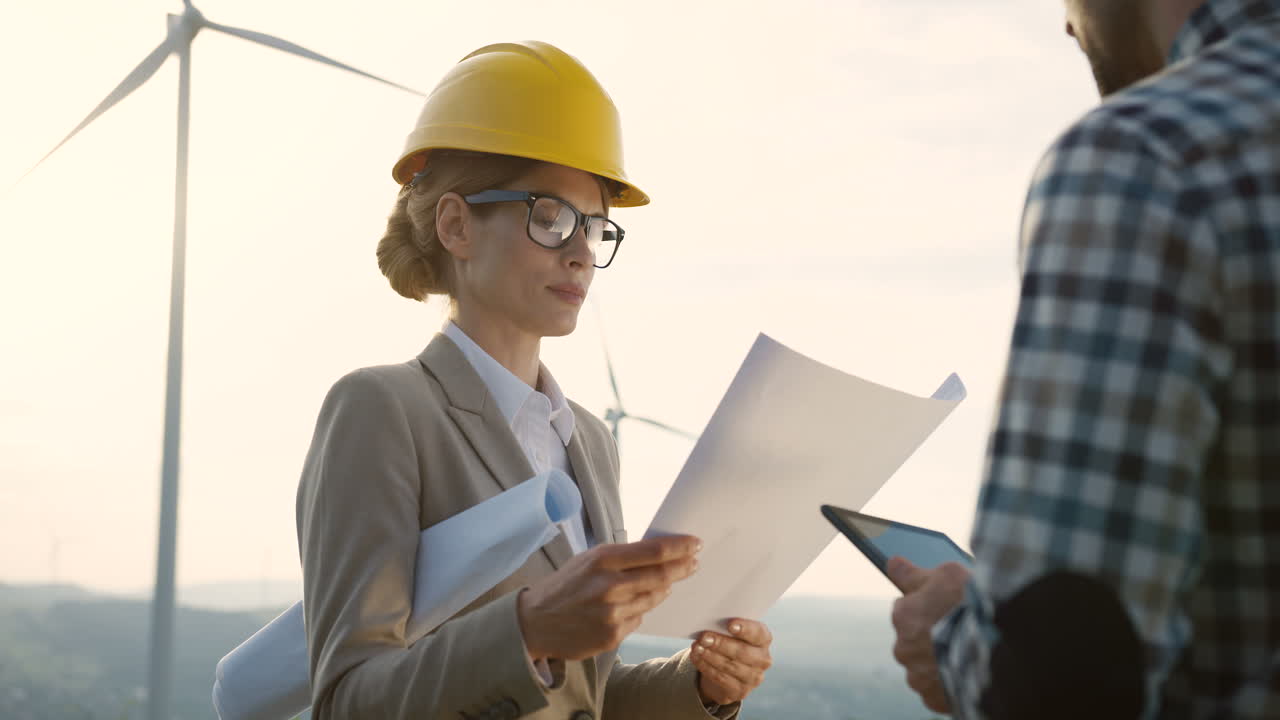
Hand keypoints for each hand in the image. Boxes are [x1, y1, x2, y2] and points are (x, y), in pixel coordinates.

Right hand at [518, 535, 699, 660]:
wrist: (535, 623)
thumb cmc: (564, 586)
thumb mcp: (587, 560)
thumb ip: (620, 557)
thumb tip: (658, 553)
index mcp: (602, 560)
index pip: (654, 552)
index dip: (680, 547)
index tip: (695, 544)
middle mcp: (610, 586)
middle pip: (662, 576)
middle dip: (682, 568)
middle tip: (694, 563)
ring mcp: (612, 613)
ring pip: (653, 599)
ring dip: (661, 590)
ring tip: (662, 584)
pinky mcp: (613, 636)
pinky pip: (638, 619)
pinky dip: (637, 611)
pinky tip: (625, 607)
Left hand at [690, 618, 772, 705]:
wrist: (726, 671)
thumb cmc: (728, 642)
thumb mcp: (731, 633)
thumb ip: (726, 626)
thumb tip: (709, 622)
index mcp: (763, 639)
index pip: (758, 633)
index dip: (745, 629)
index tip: (730, 624)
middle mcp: (762, 659)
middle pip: (743, 652)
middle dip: (721, 644)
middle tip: (704, 637)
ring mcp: (753, 678)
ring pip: (730, 666)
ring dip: (710, 656)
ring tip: (697, 647)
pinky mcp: (740, 691)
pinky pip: (721, 678)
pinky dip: (706, 667)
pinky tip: (696, 657)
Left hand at [887, 557, 969, 714]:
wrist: (996, 645)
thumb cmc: (971, 606)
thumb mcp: (946, 575)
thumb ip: (914, 574)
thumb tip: (892, 563)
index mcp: (903, 616)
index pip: (906, 608)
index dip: (929, 607)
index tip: (947, 608)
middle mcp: (904, 648)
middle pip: (915, 640)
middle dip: (932, 636)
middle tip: (961, 630)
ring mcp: (919, 677)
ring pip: (925, 667)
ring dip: (940, 661)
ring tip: (969, 653)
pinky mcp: (935, 699)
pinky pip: (938, 691)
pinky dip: (949, 684)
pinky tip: (968, 672)